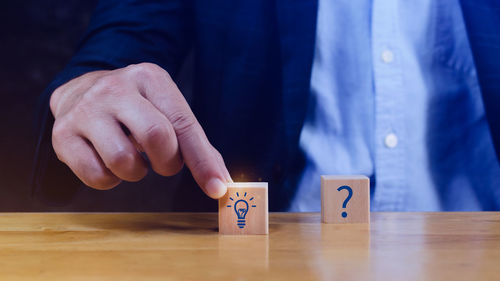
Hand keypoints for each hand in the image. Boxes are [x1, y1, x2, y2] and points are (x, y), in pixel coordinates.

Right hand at [50, 63, 230, 197]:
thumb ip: (195, 145)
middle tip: (163, 163)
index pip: (183, 123)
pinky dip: (110, 180)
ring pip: (123, 160)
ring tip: (133, 157)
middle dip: (167, 163)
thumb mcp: (166, 110)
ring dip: (137, 172)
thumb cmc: (136, 108)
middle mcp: (115, 88)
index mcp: (149, 78)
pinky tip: (108, 161)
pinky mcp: (62, 134)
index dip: (202, 161)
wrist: (80, 91)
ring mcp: (85, 109)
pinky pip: (97, 176)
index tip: (217, 188)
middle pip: (156, 136)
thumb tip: (222, 185)